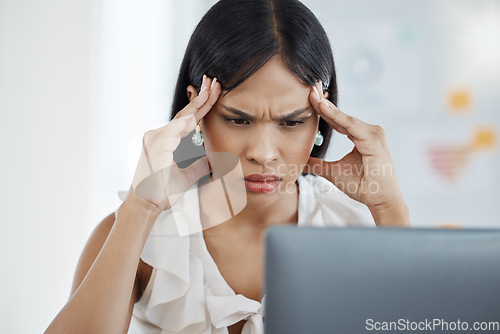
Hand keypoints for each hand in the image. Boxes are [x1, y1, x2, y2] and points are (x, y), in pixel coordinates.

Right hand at [126, 75, 220, 211]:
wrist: (146, 205)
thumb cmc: (160, 193)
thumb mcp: (186, 177)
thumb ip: (198, 166)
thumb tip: (212, 160)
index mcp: (165, 141)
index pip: (187, 121)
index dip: (201, 108)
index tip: (214, 94)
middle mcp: (159, 135)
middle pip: (185, 113)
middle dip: (202, 97)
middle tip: (216, 81)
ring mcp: (157, 137)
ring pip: (183, 116)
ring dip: (200, 101)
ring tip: (214, 87)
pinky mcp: (158, 143)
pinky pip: (177, 126)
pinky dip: (191, 114)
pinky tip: (203, 103)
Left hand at [305, 81, 409, 225]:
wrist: (379, 200)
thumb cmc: (362, 186)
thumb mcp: (333, 172)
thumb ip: (317, 164)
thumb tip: (301, 161)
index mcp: (362, 135)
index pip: (338, 119)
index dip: (323, 109)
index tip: (309, 96)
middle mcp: (370, 131)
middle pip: (341, 115)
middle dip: (324, 101)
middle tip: (308, 87)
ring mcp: (373, 134)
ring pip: (344, 118)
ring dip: (327, 107)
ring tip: (311, 94)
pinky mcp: (373, 140)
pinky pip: (350, 126)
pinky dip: (336, 116)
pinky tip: (323, 107)